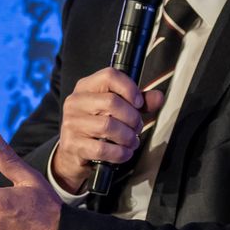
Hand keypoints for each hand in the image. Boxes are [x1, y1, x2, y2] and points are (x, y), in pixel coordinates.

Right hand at [50, 67, 164, 193]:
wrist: (73, 153)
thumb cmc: (96, 127)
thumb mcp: (115, 109)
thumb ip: (137, 102)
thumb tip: (158, 97)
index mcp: (85, 87)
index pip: (109, 76)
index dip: (129, 88)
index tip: (139, 103)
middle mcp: (75, 102)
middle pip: (112, 102)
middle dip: (132, 118)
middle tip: (137, 127)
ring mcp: (71, 123)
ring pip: (108, 126)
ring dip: (127, 137)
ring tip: (132, 141)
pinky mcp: (72, 144)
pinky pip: (102, 148)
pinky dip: (119, 153)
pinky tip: (124, 153)